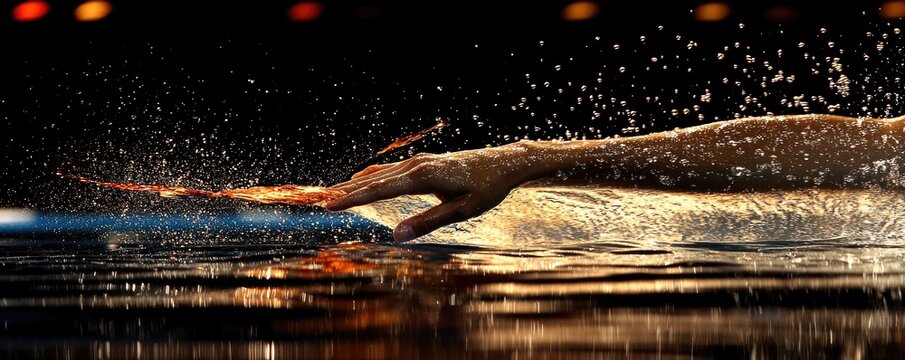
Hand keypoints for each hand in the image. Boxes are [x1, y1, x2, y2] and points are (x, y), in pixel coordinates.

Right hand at [326, 144, 542, 240]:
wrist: (504, 163)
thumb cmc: (486, 188)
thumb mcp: (461, 211)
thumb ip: (427, 222)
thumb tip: (397, 235)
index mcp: (423, 176)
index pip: (380, 189)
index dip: (353, 199)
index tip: (330, 205)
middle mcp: (417, 164)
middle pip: (374, 180)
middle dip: (346, 191)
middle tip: (319, 201)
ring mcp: (419, 161)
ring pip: (380, 174)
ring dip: (355, 184)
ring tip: (332, 193)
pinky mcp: (423, 163)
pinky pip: (390, 171)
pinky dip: (372, 178)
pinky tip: (361, 182)